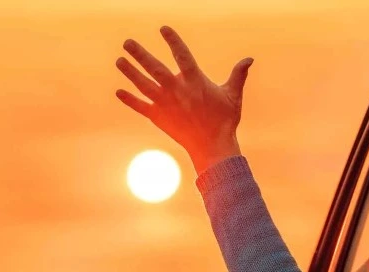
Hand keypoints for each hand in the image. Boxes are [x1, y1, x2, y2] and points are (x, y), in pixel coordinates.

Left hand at [114, 26, 253, 174]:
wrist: (212, 147)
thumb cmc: (224, 120)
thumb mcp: (232, 95)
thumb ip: (238, 74)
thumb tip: (249, 59)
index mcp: (194, 81)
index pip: (182, 55)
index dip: (173, 41)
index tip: (163, 29)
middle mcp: (177, 90)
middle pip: (154, 67)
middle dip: (140, 54)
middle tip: (127, 42)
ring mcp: (165, 104)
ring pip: (143, 84)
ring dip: (130, 72)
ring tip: (119, 60)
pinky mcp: (158, 117)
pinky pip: (140, 106)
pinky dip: (129, 99)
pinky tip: (119, 91)